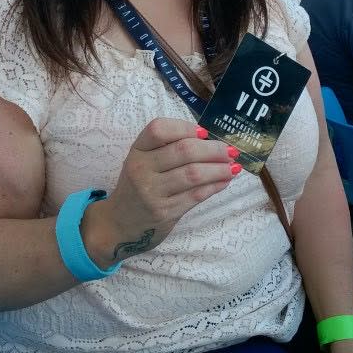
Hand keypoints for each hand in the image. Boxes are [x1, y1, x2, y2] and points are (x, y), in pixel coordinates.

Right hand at [86, 118, 239, 266]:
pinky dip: (215, 186)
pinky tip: (225, 181)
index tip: (205, 132)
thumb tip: (210, 140)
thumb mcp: (142, 162)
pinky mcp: (165, 212)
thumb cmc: (137, 187)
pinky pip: (196, 195)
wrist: (119, 224)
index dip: (186, 128)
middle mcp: (141, 169)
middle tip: (230, 150)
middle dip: (213, 149)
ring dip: (219, 169)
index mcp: (137, 151)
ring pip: (193, 174)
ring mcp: (152, 192)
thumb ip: (167, 148)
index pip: (159, 129)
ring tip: (233, 167)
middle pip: (184, 151)